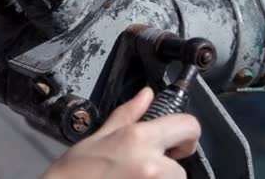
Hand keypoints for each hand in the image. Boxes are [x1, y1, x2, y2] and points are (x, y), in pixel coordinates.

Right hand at [42, 87, 200, 178]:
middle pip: (181, 166)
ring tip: (130, 178)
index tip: (174, 144)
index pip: (188, 126)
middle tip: (139, 168)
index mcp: (140, 139)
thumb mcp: (99, 137)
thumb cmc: (76, 171)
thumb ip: (129, 115)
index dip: (186, 133)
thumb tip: (147, 95)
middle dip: (166, 168)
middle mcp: (152, 165)